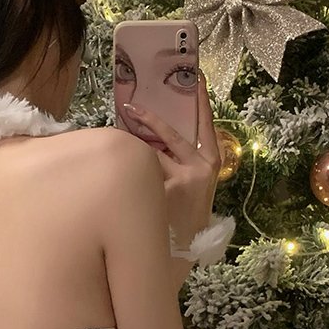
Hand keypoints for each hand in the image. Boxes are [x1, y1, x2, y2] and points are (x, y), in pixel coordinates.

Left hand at [122, 71, 222, 247]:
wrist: (182, 251)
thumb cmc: (183, 214)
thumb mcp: (191, 183)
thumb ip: (178, 160)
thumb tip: (148, 137)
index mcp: (211, 160)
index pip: (205, 122)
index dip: (201, 100)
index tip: (197, 77)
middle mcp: (202, 166)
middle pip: (171, 134)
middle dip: (149, 119)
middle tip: (130, 106)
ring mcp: (185, 178)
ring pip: (152, 155)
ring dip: (134, 152)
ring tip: (117, 148)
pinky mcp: (168, 189)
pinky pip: (143, 172)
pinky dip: (129, 172)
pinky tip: (117, 174)